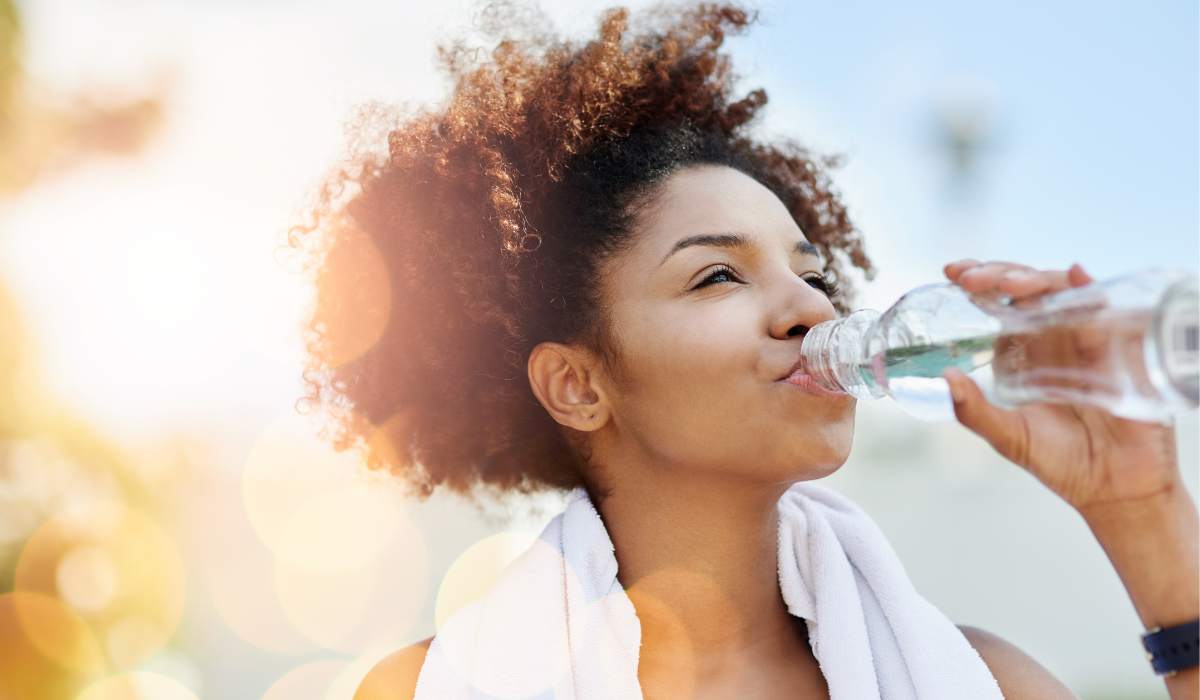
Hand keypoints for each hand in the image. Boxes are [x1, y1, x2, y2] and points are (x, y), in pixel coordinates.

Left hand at [940, 259, 1182, 515]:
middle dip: (1000, 274)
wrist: (1115, 487)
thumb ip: (974, 411)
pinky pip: (1106, 310)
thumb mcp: (1008, 437)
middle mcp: (1052, 337)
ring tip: (1011, 286)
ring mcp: (1086, 338)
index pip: (999, 304)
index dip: (979, 281)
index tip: (953, 272)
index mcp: (1022, 350)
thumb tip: (945, 378)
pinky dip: (1090, 289)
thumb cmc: (1060, 461)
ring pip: (1062, 290)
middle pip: (1028, 288)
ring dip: (1036, 280)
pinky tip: (1076, 278)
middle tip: (973, 278)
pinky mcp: (1118, 348)